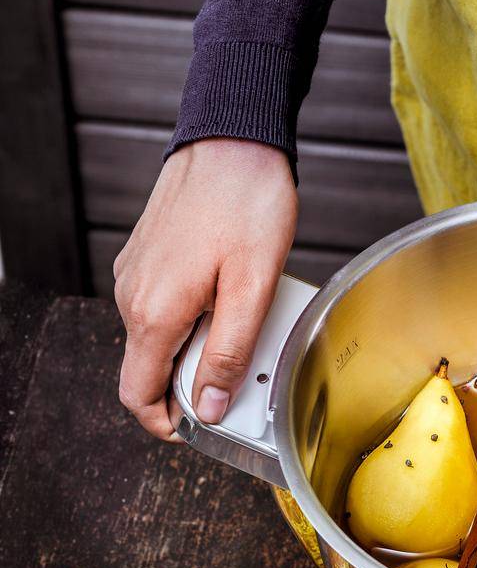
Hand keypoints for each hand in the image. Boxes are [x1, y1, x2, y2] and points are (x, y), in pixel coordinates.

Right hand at [114, 139, 298, 439]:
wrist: (233, 137)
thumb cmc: (247, 202)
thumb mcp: (252, 289)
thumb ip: (230, 353)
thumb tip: (208, 406)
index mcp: (154, 312)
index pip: (137, 394)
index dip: (166, 424)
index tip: (198, 430)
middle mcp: (133, 296)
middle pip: (150, 369)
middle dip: (192, 384)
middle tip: (241, 376)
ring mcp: (136, 275)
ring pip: (160, 338)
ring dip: (196, 347)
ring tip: (243, 327)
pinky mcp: (148, 258)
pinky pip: (163, 306)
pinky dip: (193, 317)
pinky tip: (228, 298)